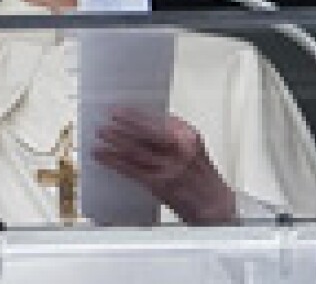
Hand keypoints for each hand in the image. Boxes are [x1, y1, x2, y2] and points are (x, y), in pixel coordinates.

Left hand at [93, 107, 235, 224]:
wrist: (215, 205)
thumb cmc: (201, 175)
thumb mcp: (192, 147)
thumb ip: (172, 133)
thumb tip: (141, 121)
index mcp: (188, 135)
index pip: (157, 119)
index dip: (135, 114)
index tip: (119, 109)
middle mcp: (180, 149)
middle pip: (145, 132)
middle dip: (123, 124)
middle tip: (106, 118)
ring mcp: (169, 167)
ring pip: (136, 150)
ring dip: (115, 141)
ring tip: (100, 134)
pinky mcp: (160, 184)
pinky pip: (132, 170)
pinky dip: (114, 161)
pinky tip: (103, 156)